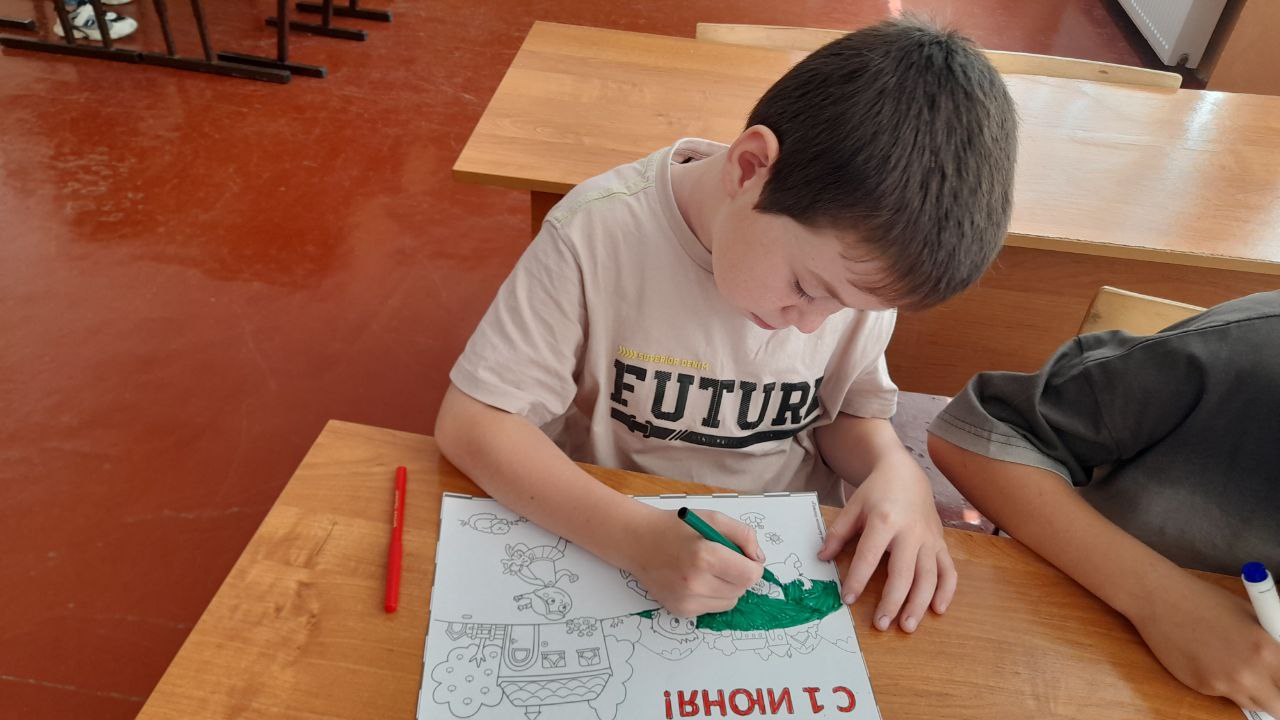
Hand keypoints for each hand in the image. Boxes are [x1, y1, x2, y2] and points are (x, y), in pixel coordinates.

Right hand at [619, 507, 764, 618]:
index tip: (746, 558)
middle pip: (742, 590)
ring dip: (727, 587)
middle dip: (740, 575)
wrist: (639, 542)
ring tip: (708, 569)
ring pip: (729, 602)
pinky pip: (712, 608)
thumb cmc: (676, 527)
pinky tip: (696, 580)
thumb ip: (744, 535)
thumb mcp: (714, 518)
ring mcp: (687, 600)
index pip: (750, 575)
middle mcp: (696, 583)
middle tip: (724, 559)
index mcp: (705, 556)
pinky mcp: (681, 611)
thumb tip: (758, 559)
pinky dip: (712, 595)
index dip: (753, 566)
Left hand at [818, 456, 955, 632]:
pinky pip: (949, 570)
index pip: (869, 556)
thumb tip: (821, 558)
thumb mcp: (853, 507)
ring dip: (920, 604)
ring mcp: (929, 539)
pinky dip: (947, 591)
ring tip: (907, 626)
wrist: (906, 474)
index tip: (847, 599)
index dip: (858, 579)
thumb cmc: (876, 492)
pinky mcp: (941, 543)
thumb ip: (837, 533)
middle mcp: (910, 532)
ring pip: (929, 576)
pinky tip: (938, 609)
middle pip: (903, 572)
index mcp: (884, 521)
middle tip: (881, 624)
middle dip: (892, 601)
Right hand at [1129, 573, 1279, 714]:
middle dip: (1278, 699)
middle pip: (1279, 708)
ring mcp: (1223, 683)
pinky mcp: (1202, 686)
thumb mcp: (1252, 616)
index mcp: (1268, 649)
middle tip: (1273, 688)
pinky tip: (1209, 659)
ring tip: (1237, 666)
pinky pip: (1223, 694)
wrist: (1160, 599)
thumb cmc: (1204, 600)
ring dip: (1252, 693)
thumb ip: (1272, 643)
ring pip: (1253, 704)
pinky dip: (1222, 683)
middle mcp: (1249, 672)